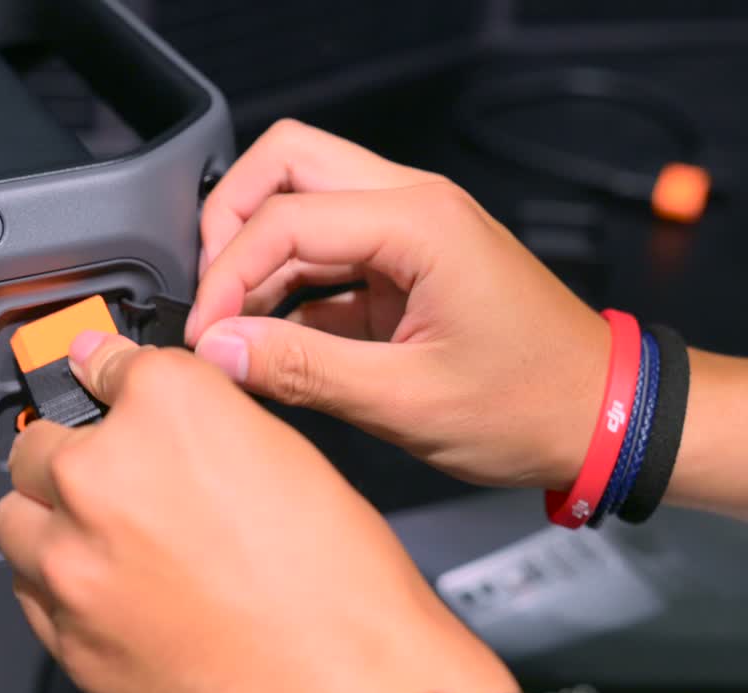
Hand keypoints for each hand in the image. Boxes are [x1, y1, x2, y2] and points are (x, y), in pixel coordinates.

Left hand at [0, 332, 517, 692]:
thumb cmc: (339, 591)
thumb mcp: (292, 463)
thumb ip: (210, 423)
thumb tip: (170, 422)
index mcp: (170, 410)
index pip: (108, 363)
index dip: (108, 372)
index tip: (99, 376)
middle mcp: (104, 473)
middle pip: (43, 442)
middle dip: (71, 452)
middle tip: (111, 474)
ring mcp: (72, 558)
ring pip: (17, 517)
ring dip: (49, 517)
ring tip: (102, 537)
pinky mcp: (63, 630)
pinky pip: (30, 587)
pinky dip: (54, 579)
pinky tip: (105, 588)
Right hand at [187, 119, 609, 490]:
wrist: (600, 415)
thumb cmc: (531, 404)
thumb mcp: (406, 400)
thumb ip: (302, 369)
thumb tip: (219, 351)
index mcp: (420, 222)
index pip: (284, 218)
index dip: (227, 276)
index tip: (204, 335)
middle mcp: (413, 204)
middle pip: (286, 164)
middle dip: (231, 223)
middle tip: (212, 297)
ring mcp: (408, 227)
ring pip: (300, 200)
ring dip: (257, 256)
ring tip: (237, 329)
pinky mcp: (403, 259)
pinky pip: (324, 248)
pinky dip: (286, 285)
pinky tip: (273, 338)